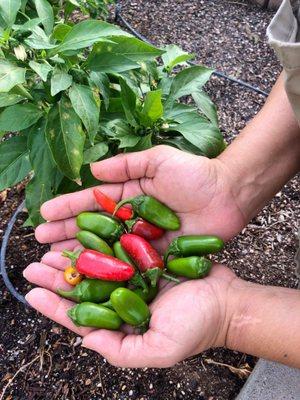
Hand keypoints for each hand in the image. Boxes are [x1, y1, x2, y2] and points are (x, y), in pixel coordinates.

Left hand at [24, 253, 238, 367]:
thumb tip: (85, 342)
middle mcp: (124, 300)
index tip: (31, 293)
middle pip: (84, 288)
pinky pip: (118, 249)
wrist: (226, 300)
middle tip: (33, 266)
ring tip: (51, 249)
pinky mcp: (146, 257)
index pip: (81, 317)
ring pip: (96, 267)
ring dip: (73, 259)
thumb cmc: (196, 327)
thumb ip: (121, 351)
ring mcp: (135, 277)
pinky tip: (84, 233)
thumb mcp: (159, 349)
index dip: (55, 306)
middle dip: (57, 279)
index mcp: (122, 324)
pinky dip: (100, 242)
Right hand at [35, 145, 246, 251]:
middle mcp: (132, 219)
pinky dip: (110, 270)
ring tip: (54, 259)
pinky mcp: (156, 257)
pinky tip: (89, 277)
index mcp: (129, 195)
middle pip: (94, 228)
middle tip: (40, 241)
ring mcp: (143, 239)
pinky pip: (130, 264)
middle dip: (66, 232)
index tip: (44, 213)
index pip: (92, 202)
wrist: (228, 195)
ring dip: (81, 254)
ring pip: (107, 248)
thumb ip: (126, 165)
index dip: (68, 207)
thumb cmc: (195, 174)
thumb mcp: (158, 160)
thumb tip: (91, 170)